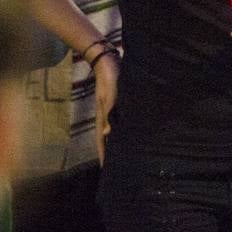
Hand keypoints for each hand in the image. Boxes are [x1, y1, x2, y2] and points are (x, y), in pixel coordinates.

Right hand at [93, 50, 118, 164]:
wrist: (108, 60)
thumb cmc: (110, 78)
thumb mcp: (111, 96)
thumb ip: (110, 113)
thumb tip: (108, 133)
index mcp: (103, 116)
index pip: (102, 142)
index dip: (104, 156)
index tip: (107, 171)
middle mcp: (106, 115)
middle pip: (107, 139)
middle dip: (110, 153)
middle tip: (117, 168)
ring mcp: (110, 109)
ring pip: (114, 130)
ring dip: (117, 142)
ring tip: (124, 155)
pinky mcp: (116, 102)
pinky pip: (119, 120)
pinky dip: (122, 129)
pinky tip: (128, 132)